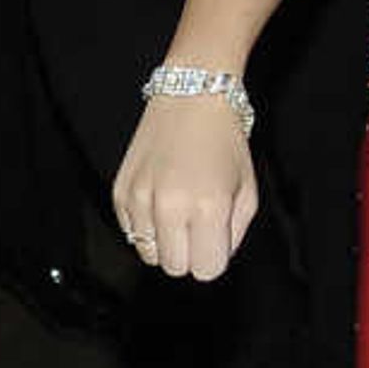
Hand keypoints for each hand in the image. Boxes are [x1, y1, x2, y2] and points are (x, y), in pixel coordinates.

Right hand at [110, 91, 260, 281]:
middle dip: (189, 253)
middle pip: (175, 267)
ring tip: (176, 211)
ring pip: (149, 254)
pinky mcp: (121, 191)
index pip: (207, 270)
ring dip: (165, 241)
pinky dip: (145, 224)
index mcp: (209, 207)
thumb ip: (234, 235)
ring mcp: (141, 198)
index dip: (213, 257)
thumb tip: (211, 258)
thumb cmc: (224, 141)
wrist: (191, 97)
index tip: (214, 237)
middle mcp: (171, 206)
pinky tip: (159, 198)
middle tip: (196, 225)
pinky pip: (130, 232)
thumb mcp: (247, 190)